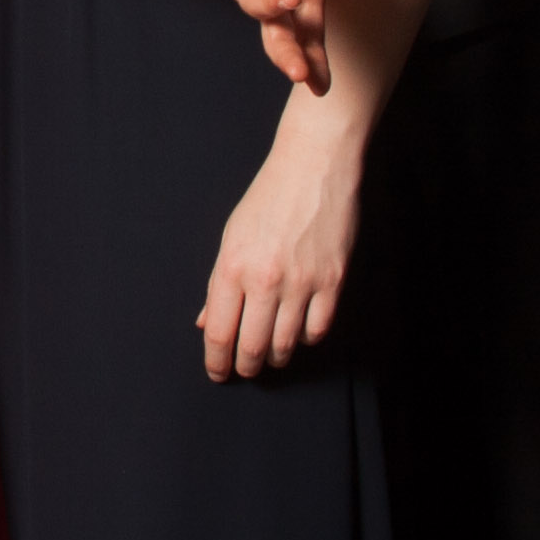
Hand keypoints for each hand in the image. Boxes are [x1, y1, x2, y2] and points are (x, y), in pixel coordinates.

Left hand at [200, 93, 367, 379]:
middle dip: (245, 367)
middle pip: (252, 347)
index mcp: (232, 266)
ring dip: (274, 357)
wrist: (313, 166)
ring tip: (269, 355)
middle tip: (244, 370)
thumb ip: (218, 284)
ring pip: (285, 345)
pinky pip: (317, 330)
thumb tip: (205, 323)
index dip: (217, 361)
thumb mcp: (231, 237)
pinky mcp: (333, 281)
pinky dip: (304, 339)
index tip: (218, 372)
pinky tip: (297, 333)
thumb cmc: (268, 199)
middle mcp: (265, 279)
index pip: (219, 332)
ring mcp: (302, 282)